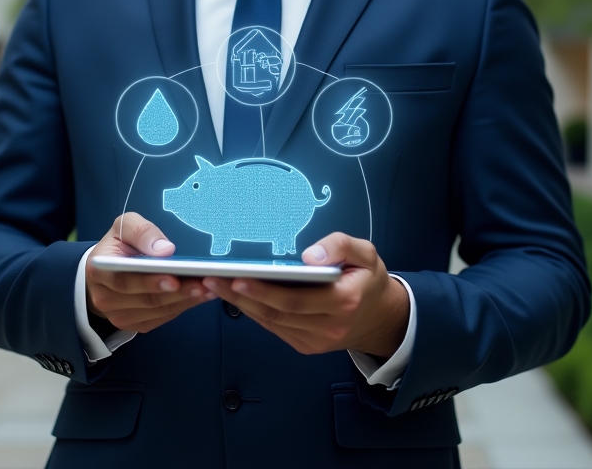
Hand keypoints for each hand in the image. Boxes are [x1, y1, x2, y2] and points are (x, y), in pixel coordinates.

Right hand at [85, 213, 215, 332]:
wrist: (106, 270)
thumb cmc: (118, 245)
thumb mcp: (124, 226)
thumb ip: (141, 232)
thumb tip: (164, 250)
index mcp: (99, 271)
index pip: (124, 281)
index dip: (150, 281)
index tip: (175, 278)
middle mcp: (106, 299)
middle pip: (146, 299)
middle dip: (178, 292)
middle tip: (204, 283)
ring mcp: (120, 316)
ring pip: (157, 311)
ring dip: (186, 300)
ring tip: (210, 288)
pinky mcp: (136, 324)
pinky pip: (163, 317)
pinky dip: (184, 306)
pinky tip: (201, 295)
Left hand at [202, 232, 408, 357]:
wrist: (381, 317)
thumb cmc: (367, 278)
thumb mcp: (365, 253)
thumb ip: (340, 246)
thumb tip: (309, 256)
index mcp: (343, 301)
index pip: (295, 298)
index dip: (263, 290)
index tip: (236, 277)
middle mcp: (328, 326)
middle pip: (276, 312)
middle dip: (240, 295)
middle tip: (211, 279)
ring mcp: (316, 340)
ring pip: (272, 322)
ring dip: (241, 304)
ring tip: (214, 285)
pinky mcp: (306, 345)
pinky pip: (275, 328)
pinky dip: (254, 312)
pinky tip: (236, 296)